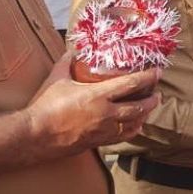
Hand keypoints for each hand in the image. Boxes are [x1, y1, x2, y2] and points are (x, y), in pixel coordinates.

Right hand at [24, 55, 161, 155]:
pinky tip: (135, 126)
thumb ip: (67, 62)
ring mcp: (103, 130)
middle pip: (138, 107)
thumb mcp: (57, 79)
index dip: (147, 77)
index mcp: (98, 95)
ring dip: (144, 116)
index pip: (131, 84)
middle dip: (152, 100)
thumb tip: (73, 50)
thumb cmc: (45, 105)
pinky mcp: (98, 142)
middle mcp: (105, 114)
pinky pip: (121, 137)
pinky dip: (132, 130)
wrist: (35, 136)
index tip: (158, 72)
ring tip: (149, 109)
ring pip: (133, 124)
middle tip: (157, 94)